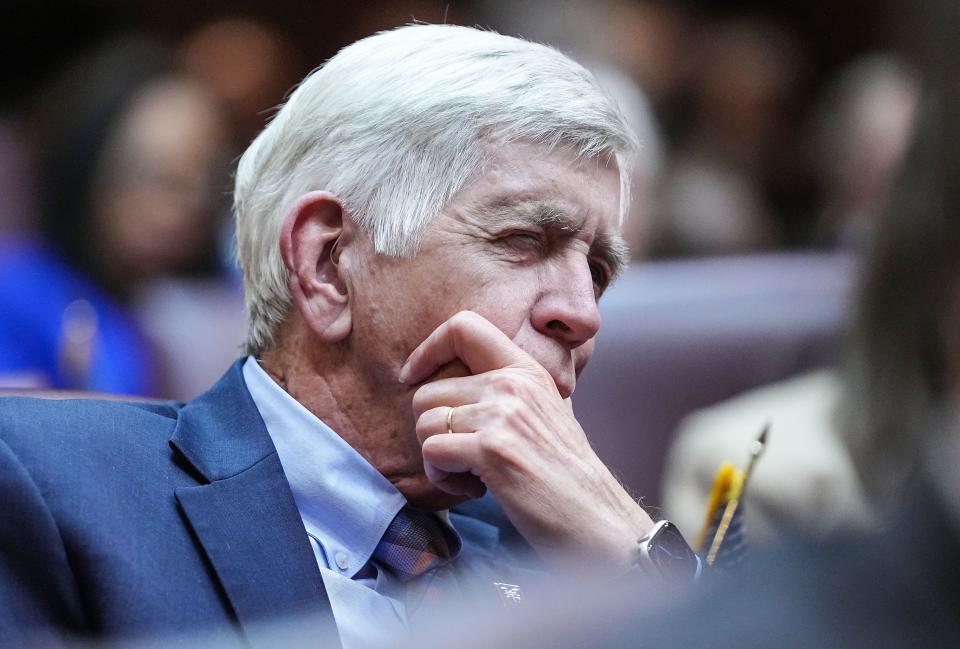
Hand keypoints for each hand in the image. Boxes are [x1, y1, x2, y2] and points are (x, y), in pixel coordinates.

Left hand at [400, 311, 654, 575]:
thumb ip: (506, 390)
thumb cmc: (563, 473)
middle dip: (431, 429)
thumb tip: (451, 379)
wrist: (594, 516)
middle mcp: (513, 384)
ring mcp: (502, 415)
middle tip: (462, 455)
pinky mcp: (491, 450)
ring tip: (470, 474)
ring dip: (437, 458)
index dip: (429, 350)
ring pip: (425, 423)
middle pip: (428, 390)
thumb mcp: (542, 411)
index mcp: (525, 369)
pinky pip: (431, 452)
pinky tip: (473, 488)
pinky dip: (442, 478)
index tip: (415, 377)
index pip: (463, 326)